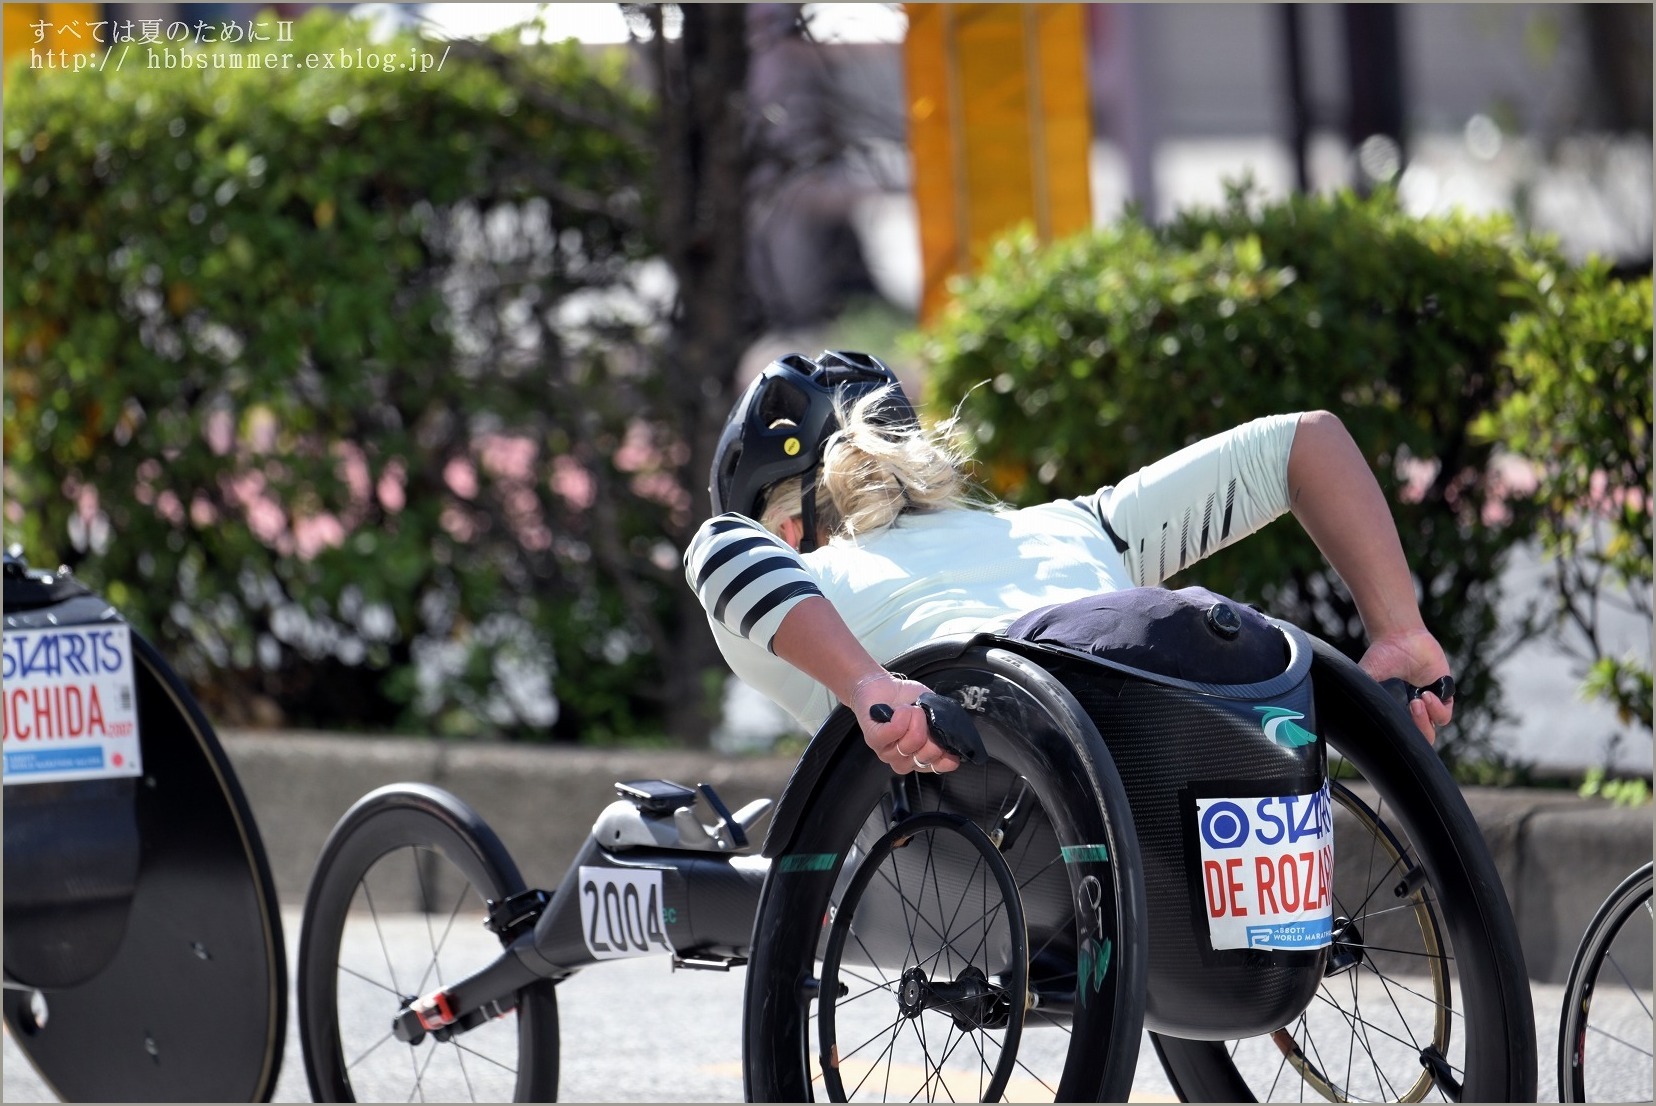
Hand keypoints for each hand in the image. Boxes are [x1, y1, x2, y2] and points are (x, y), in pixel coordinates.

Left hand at [850, 673, 961, 774]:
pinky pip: (896, 731)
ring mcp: (888, 753)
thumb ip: (944, 723)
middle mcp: (905, 760)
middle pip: (930, 754)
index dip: (948, 749)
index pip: (944, 765)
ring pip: (913, 741)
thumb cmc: (908, 699)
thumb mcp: (933, 709)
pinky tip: (898, 710)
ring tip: (907, 709)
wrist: (881, 684)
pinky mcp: (874, 740)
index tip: (942, 732)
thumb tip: (954, 732)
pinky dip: (902, 716)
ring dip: (914, 717)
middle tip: (921, 715)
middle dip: (930, 728)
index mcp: (921, 756)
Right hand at [1359, 628, 1453, 744]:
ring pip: (1431, 730)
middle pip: (1416, 739)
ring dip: (1425, 721)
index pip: (1398, 736)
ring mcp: (1427, 706)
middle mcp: (1410, 713)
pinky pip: (1444, 715)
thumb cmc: (1380, 656)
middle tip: (1409, 711)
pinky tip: (1427, 695)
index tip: (1390, 726)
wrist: (1399, 637)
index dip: (1396, 737)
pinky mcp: (1443, 696)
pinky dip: (1437, 709)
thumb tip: (1350, 715)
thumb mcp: (1367, 677)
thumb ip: (1362, 695)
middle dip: (1415, 731)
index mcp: (1393, 712)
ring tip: (1417, 701)